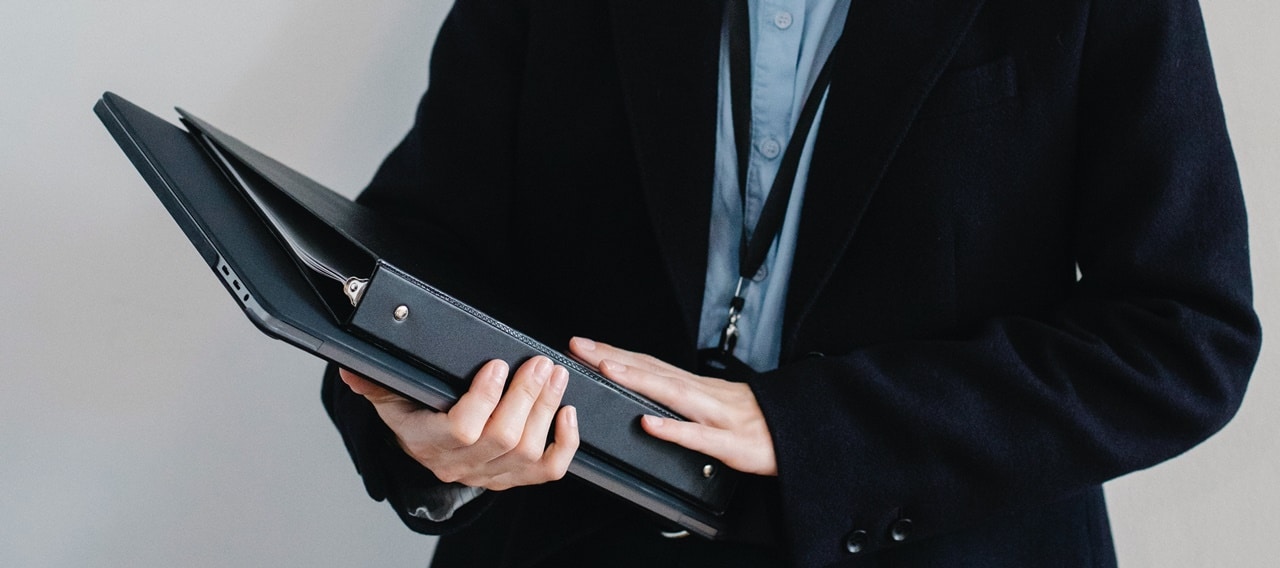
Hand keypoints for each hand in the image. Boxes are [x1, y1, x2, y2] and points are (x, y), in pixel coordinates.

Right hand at [339, 356, 578, 490]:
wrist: (428, 454)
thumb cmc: (415, 419)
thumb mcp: (391, 400)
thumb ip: (375, 383)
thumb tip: (352, 368)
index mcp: (428, 442)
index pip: (461, 429)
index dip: (484, 398)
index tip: (496, 365)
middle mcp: (461, 464)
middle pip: (503, 437)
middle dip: (526, 395)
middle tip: (539, 363)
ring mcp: (491, 475)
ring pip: (527, 450)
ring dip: (546, 409)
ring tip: (555, 375)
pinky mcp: (516, 477)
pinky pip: (548, 470)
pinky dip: (565, 444)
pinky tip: (569, 413)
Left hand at [568, 337, 776, 475]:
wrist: (804, 433)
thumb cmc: (760, 421)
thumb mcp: (718, 405)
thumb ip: (685, 400)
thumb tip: (652, 393)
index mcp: (698, 388)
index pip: (650, 365)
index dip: (616, 354)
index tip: (585, 345)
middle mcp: (704, 395)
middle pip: (653, 371)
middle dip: (614, 357)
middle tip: (579, 346)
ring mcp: (717, 417)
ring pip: (672, 394)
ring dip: (638, 380)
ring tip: (606, 369)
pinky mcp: (731, 444)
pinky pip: (698, 437)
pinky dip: (673, 429)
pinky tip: (649, 424)